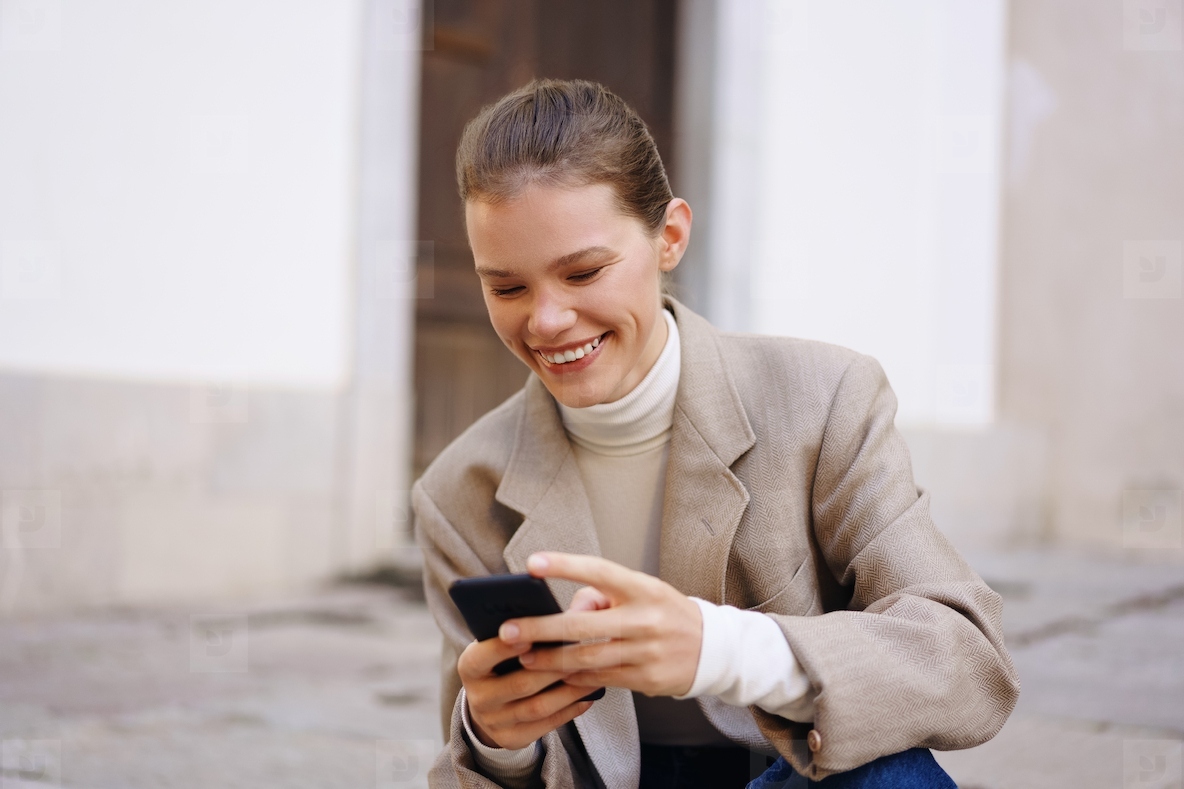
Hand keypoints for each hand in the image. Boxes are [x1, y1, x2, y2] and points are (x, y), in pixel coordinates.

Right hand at [457, 631, 594, 749]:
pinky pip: (546, 725)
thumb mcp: (497, 643)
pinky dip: (570, 709)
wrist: (488, 703)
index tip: (530, 637)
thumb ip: (517, 633)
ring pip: (538, 707)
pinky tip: (587, 695)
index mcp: (469, 667)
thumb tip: (550, 620)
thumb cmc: (501, 661)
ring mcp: (494, 722)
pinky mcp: (511, 739)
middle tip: (580, 654)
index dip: (505, 648)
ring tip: (591, 675)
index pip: (483, 657)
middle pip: (520, 684)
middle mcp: (478, 697)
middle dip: (553, 668)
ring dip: (568, 691)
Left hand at [505, 552, 702, 697]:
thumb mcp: (640, 591)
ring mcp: (645, 651)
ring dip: (550, 661)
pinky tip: (554, 676)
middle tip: (508, 630)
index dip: (565, 566)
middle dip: (540, 629)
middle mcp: (644, 619)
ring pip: (586, 658)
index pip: (599, 571)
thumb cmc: (663, 612)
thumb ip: (602, 596)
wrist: (711, 649)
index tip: (532, 563)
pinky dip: (573, 678)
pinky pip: (600, 679)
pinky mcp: (645, 679)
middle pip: (582, 626)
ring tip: (524, 658)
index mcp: (642, 588)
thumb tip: (565, 612)